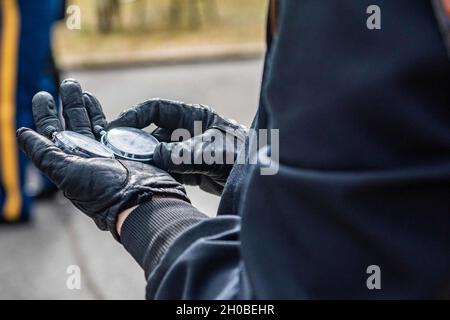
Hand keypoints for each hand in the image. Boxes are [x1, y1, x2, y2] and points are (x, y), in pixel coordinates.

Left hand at [18, 79, 188, 239]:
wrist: (139, 200)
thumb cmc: (102, 191)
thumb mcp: (66, 173)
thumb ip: (44, 153)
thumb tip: (21, 133)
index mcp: (69, 162)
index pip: (52, 134)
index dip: (45, 114)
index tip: (43, 95)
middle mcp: (86, 156)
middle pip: (72, 123)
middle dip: (66, 103)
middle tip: (65, 83)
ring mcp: (106, 151)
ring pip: (91, 122)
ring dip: (83, 104)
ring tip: (78, 86)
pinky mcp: (126, 148)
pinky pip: (112, 127)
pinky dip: (102, 114)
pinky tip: (96, 101)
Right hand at [108, 99, 247, 194]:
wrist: (261, 176)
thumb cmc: (242, 153)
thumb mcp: (211, 150)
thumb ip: (182, 153)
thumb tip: (154, 156)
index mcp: (193, 116)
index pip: (155, 109)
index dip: (133, 116)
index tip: (114, 129)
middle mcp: (188, 131)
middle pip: (154, 134)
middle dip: (137, 144)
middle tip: (118, 157)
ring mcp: (189, 151)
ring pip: (159, 154)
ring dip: (146, 161)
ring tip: (130, 171)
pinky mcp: (192, 169)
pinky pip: (169, 170)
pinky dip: (158, 174)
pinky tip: (147, 180)